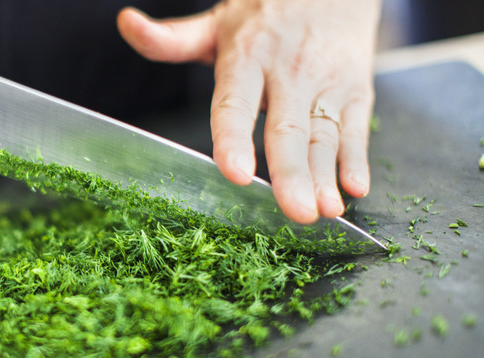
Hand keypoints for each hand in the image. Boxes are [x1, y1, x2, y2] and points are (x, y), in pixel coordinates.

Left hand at [117, 0, 381, 223]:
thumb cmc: (265, 13)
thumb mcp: (216, 24)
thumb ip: (172, 39)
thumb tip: (126, 23)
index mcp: (247, 59)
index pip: (235, 104)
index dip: (234, 138)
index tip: (234, 172)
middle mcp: (288, 73)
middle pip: (287, 130)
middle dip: (291, 173)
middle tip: (294, 212)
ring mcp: (325, 83)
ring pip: (324, 135)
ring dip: (326, 175)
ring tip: (324, 210)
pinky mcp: (356, 90)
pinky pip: (357, 128)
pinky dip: (357, 159)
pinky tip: (355, 187)